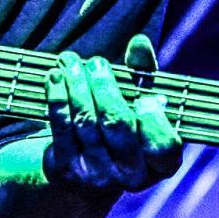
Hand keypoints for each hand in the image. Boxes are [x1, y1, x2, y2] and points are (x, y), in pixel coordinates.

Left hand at [43, 34, 181, 192]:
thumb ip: (144, 72)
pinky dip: (57, 97)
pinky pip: (61, 126)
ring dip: (76, 84)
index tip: (144, 96)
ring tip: (70, 61)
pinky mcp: (67, 169)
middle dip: (104, 86)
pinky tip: (55, 76)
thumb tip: (138, 42)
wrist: (89, 169)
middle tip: (96, 62)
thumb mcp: (140, 101)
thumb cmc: (124, 126)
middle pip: (116, 123)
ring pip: (85, 121)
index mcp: (159, 164)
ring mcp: (96, 175)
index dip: (153, 119)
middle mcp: (129, 175)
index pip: (163, 146)